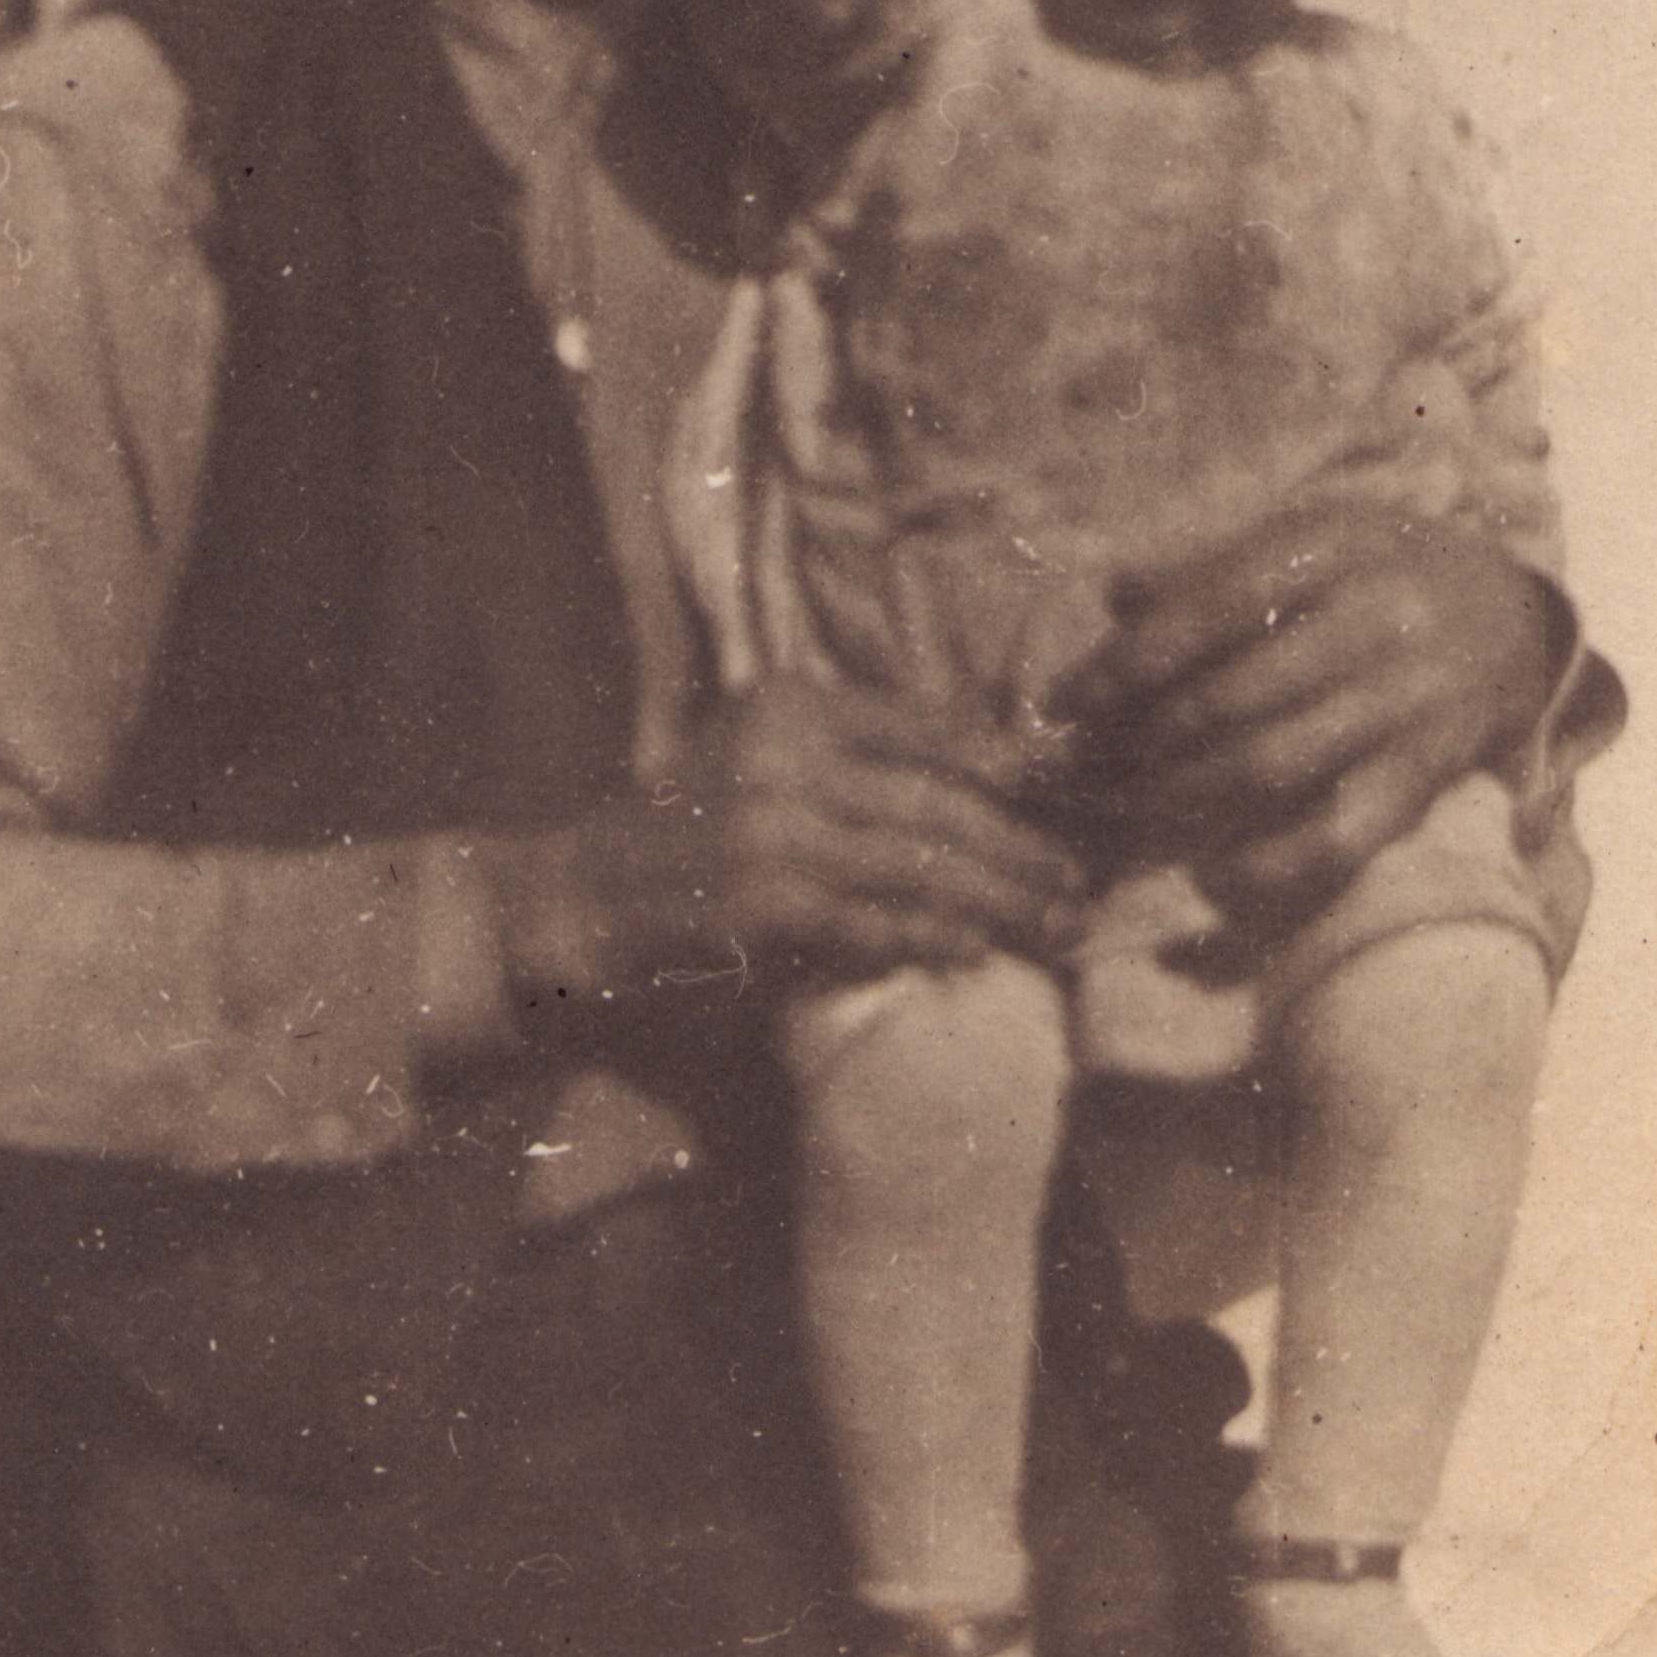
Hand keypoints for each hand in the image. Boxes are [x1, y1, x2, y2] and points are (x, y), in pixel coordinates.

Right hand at [478, 674, 1086, 1007]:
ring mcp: (777, 828)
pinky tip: (975, 950)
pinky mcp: (770, 901)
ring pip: (922, 864)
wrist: (578, 901)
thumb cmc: (679, 835)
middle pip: (939, 801)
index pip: (925, 730)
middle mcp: (785, 754)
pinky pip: (877, 920)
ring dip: (1002, 900)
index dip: (1003, 773)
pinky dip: (932, 937)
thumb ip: (848, 755)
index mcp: (788, 706)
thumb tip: (982, 771)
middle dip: (1020, 847)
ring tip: (1055, 923)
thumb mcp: (756, 758)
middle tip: (1077, 881)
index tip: (1056, 806)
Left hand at [1057, 502, 1554, 932]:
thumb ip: (1210, 564)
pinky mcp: (1430, 770)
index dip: (1128, 661)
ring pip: (1273, 764)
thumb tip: (1111, 592)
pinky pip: (1342, 833)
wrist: (1517, 619)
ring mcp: (1407, 699)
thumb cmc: (1379, 572)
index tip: (1066, 702)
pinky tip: (1217, 874)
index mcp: (1331, 550)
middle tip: (1089, 768)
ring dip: (1186, 797)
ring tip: (1132, 808)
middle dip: (1143, 740)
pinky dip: (1271, 864)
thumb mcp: (1309, 538)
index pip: (1208, 608)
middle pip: (1231, 694)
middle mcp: (1375, 620)